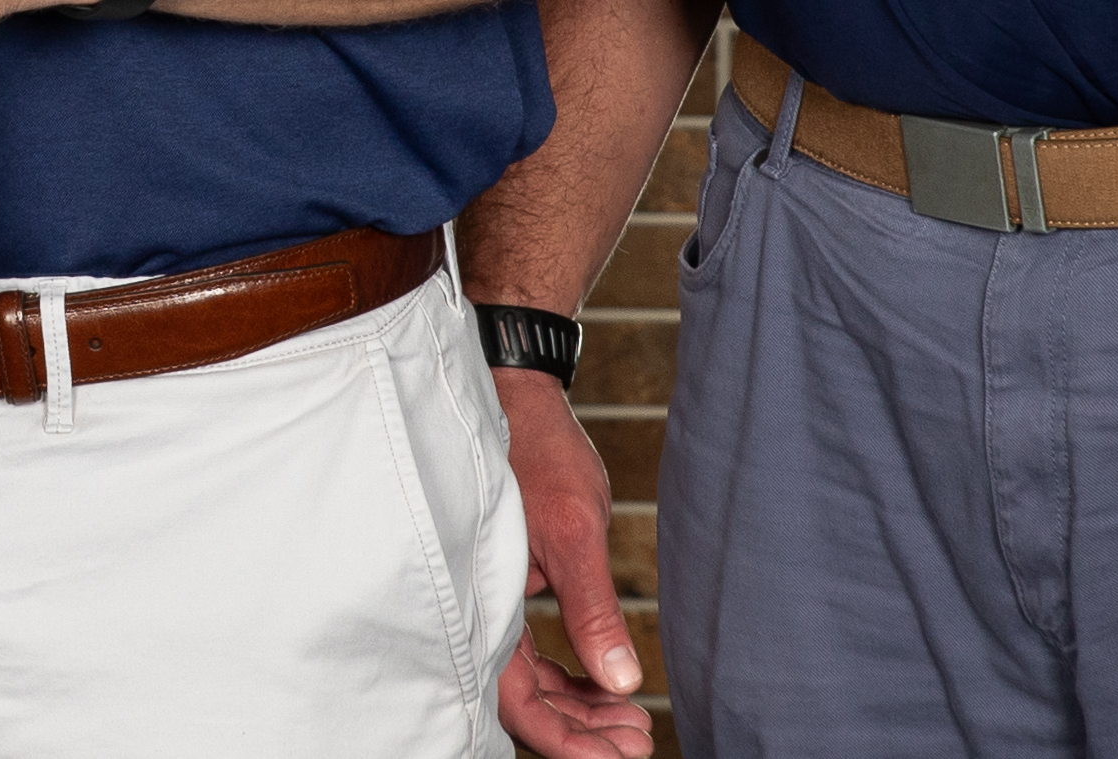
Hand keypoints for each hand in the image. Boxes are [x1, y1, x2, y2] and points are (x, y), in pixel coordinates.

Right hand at [489, 364, 654, 757]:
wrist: (518, 394)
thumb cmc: (538, 452)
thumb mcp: (576, 533)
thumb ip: (593, 611)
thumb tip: (621, 680)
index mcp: (482, 602)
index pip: (519, 703)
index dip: (566, 740)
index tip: (619, 756)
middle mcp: (479, 609)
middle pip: (525, 702)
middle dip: (582, 730)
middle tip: (638, 741)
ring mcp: (492, 601)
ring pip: (532, 681)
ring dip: (580, 706)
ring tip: (633, 719)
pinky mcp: (508, 588)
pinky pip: (535, 652)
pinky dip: (572, 672)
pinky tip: (608, 681)